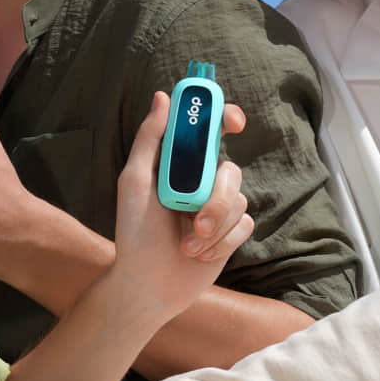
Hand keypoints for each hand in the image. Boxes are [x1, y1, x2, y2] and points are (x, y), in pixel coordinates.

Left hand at [108, 91, 254, 318]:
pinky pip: (244, 224)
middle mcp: (202, 182)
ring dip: (213, 225)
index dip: (224, 116)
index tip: (232, 121)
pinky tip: (199, 255)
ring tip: (187, 245)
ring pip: (239, 199)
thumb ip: (150, 139)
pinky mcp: (231, 233)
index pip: (209, 131)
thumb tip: (162, 96)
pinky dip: (221, 242)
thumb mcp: (135, 181)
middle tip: (193, 218)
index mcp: (179, 165)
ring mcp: (219, 207)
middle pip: (230, 170)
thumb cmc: (134, 232)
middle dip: (214, 198)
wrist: (148, 284)